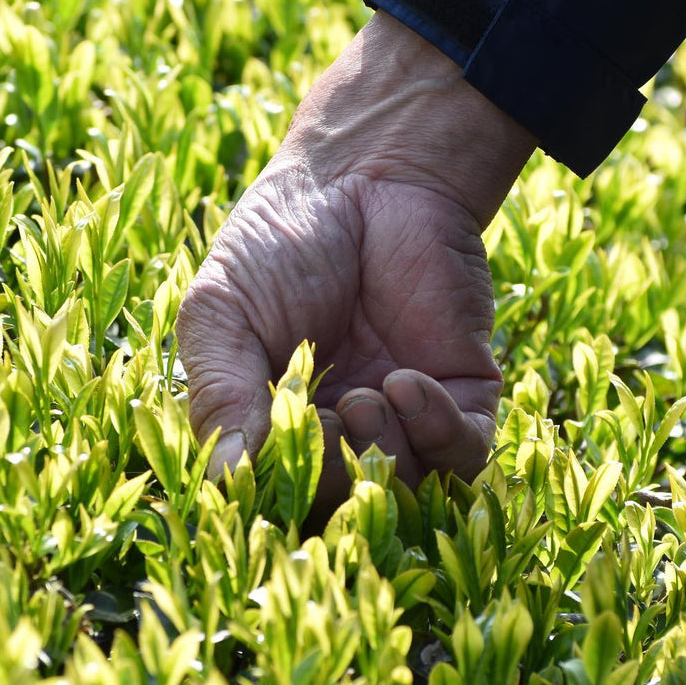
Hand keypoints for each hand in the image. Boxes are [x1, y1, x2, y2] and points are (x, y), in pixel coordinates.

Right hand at [177, 12, 534, 509]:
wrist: (368, 174)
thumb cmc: (279, 242)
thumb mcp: (222, 316)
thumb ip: (220, 395)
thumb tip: (224, 480)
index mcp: (275, 426)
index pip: (277, 497)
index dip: (277, 493)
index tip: (272, 448)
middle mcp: (340, 436)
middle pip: (343, 510)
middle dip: (333, 480)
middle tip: (323, 419)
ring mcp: (403, 421)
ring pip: (407, 495)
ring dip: (383, 459)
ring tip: (361, 399)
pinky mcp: (461, 395)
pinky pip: (465, 457)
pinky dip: (437, 433)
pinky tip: (406, 382)